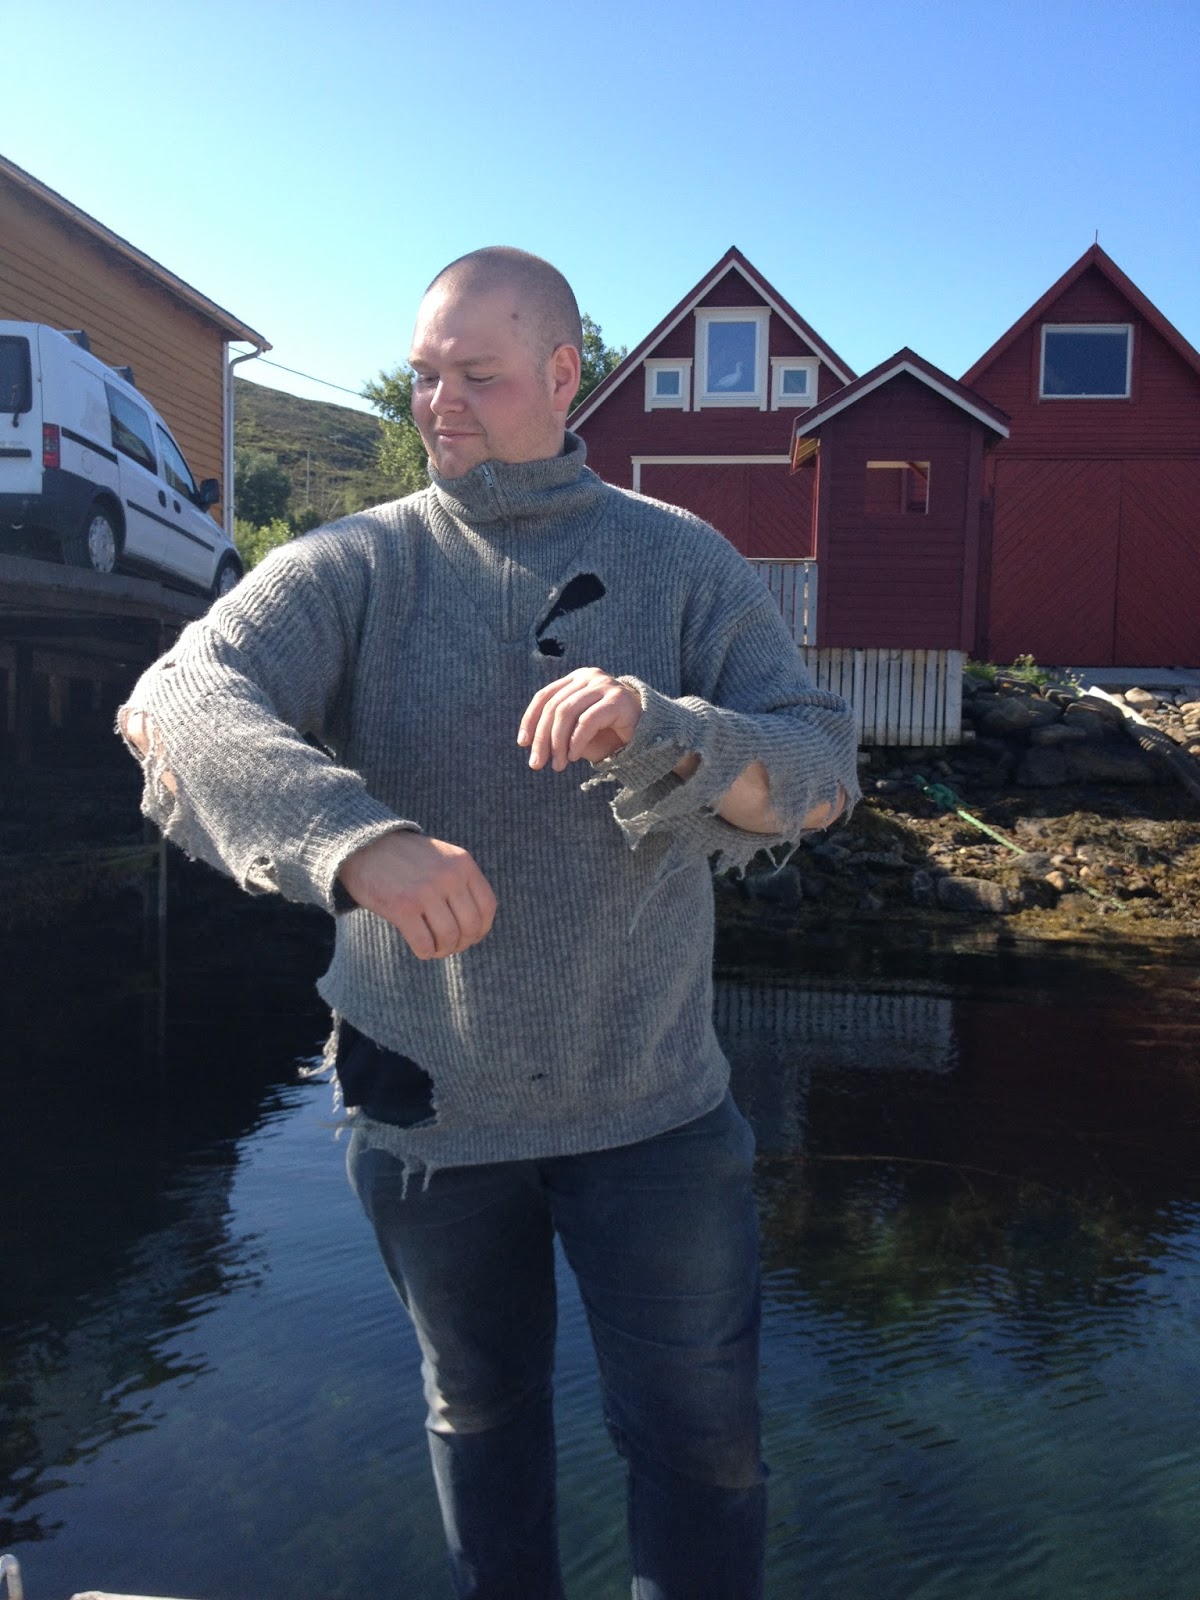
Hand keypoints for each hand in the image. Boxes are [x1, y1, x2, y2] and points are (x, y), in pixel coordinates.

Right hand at [338, 831, 496, 959]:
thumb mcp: (442, 858)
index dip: (482, 929)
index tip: (470, 937)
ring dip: (443, 950)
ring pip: (449, 937)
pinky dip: (426, 953)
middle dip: (462, 943)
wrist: (363, 846)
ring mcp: (425, 892)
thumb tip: (476, 927)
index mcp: (462, 863)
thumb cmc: (405, 858)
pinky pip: (425, 944)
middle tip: (449, 945)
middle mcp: (448, 876)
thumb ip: (461, 882)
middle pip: (470, 926)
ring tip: (435, 948)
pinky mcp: (402, 908)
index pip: (487, 907)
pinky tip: (421, 949)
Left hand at [518, 668, 641, 770]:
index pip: (544, 696)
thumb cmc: (610, 733)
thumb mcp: (578, 730)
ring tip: (557, 764)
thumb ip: (558, 729)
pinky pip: (587, 721)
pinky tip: (573, 757)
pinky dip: (576, 741)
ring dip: (557, 743)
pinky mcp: (617, 700)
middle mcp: (589, 676)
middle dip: (542, 738)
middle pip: (554, 707)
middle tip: (537, 763)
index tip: (523, 744)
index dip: (530, 720)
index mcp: (577, 679)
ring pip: (567, 712)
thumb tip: (530, 741)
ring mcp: (604, 685)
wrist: (650, 734)